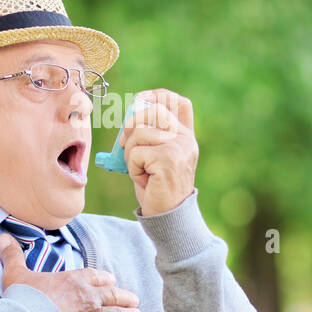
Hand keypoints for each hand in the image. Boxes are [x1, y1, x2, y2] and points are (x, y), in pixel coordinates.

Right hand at [0, 233, 140, 311]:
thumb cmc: (23, 299)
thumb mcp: (15, 273)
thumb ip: (12, 255)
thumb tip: (1, 236)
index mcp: (74, 280)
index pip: (95, 276)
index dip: (104, 280)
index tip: (111, 281)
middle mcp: (88, 296)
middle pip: (111, 295)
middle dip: (123, 297)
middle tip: (134, 300)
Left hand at [123, 89, 198, 216]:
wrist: (168, 216)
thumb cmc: (157, 186)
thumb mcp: (154, 156)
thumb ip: (148, 135)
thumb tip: (128, 118)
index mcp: (185, 136)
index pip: (179, 102)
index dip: (158, 95)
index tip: (141, 100)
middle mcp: (186, 139)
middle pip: (152, 111)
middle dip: (131, 124)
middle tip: (125, 143)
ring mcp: (179, 148)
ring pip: (139, 133)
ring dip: (130, 152)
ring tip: (140, 169)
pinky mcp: (168, 159)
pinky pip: (136, 152)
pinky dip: (132, 166)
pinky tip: (144, 179)